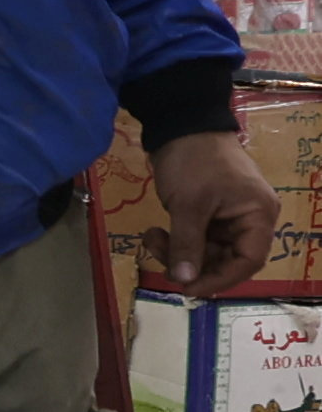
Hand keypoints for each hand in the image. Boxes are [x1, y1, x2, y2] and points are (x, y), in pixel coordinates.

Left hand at [152, 128, 284, 297]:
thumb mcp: (189, 205)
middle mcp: (250, 219)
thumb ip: (187, 245)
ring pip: (206, 250)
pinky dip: (175, 240)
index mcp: (258, 216)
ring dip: (177, 251)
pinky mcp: (208, 212)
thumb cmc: (194, 161)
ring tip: (152, 237)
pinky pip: (196, 237)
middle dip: (192, 263)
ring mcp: (228, 216)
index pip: (249, 261)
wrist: (181, 124)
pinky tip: (154, 232)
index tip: (188, 288)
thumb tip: (184, 281)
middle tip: (159, 258)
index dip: (221, 279)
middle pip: (226, 258)